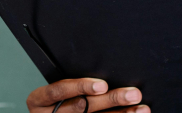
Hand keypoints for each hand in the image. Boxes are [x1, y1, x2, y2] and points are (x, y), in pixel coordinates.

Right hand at [27, 78, 149, 112]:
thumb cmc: (52, 102)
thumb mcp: (53, 92)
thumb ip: (72, 84)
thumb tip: (105, 73)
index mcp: (39, 100)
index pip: (59, 91)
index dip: (81, 87)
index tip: (103, 85)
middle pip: (82, 107)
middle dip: (111, 100)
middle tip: (133, 94)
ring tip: (141, 109)